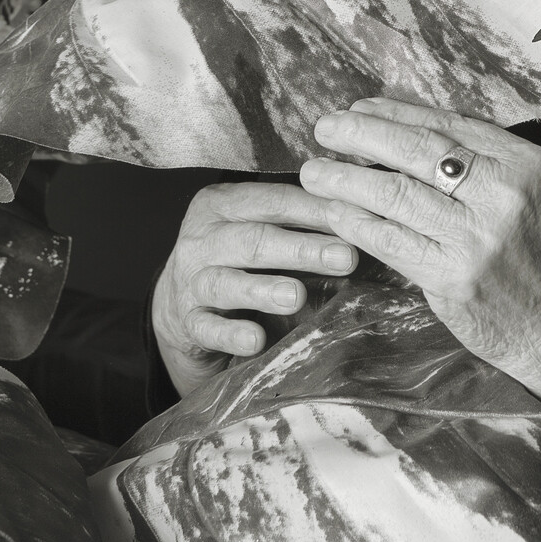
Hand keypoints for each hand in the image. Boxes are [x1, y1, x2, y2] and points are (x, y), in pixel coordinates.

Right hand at [149, 181, 358, 399]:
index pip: (274, 201)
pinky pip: (208, 328)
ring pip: (226, 282)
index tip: (356, 219)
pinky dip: (231, 334)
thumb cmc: (236, 257)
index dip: (316, 210)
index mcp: (222, 204)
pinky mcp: (187, 322)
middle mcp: (201, 239)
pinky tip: (256, 340)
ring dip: (263, 289)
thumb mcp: (258, 227)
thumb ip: (296, 219)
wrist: (180, 302)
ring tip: (297, 296)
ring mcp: (190, 282)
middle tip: (345, 258)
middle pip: (254, 240)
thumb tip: (361, 217)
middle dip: (302, 250)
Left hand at [299, 98, 540, 453]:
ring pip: (395, 193)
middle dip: (362, 134)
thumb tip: (404, 131)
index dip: (396, 112)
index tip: (359, 107)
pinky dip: (356, 223)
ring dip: (346, 179)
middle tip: (325, 128)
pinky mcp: (454, 277)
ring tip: (313, 171)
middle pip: (417, 149)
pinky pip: (390, 240)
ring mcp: (477, 236)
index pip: (448, 124)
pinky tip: (334, 213)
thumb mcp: (529, 194)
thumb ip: (480, 164)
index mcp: (523, 162)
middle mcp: (502, 192)